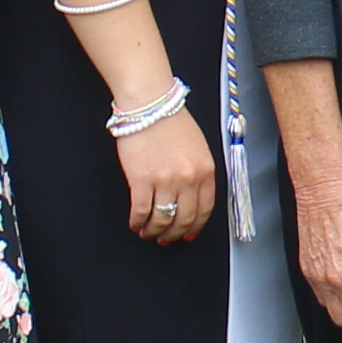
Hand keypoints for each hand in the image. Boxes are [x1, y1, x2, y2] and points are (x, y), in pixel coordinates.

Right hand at [117, 103, 217, 244]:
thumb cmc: (172, 121)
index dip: (195, 227)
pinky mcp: (142, 180)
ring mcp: (165, 181)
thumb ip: (198, 172)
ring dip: (154, 231)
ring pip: (162, 219)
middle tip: (165, 239)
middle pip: (184, 219)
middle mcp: (188, 179)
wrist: (150, 104)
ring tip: (148, 233)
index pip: (204, 210)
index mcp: (205, 171)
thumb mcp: (198, 147)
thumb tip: (191, 198)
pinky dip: (138, 221)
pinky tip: (135, 223)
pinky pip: (141, 211)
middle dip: (174, 234)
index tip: (187, 235)